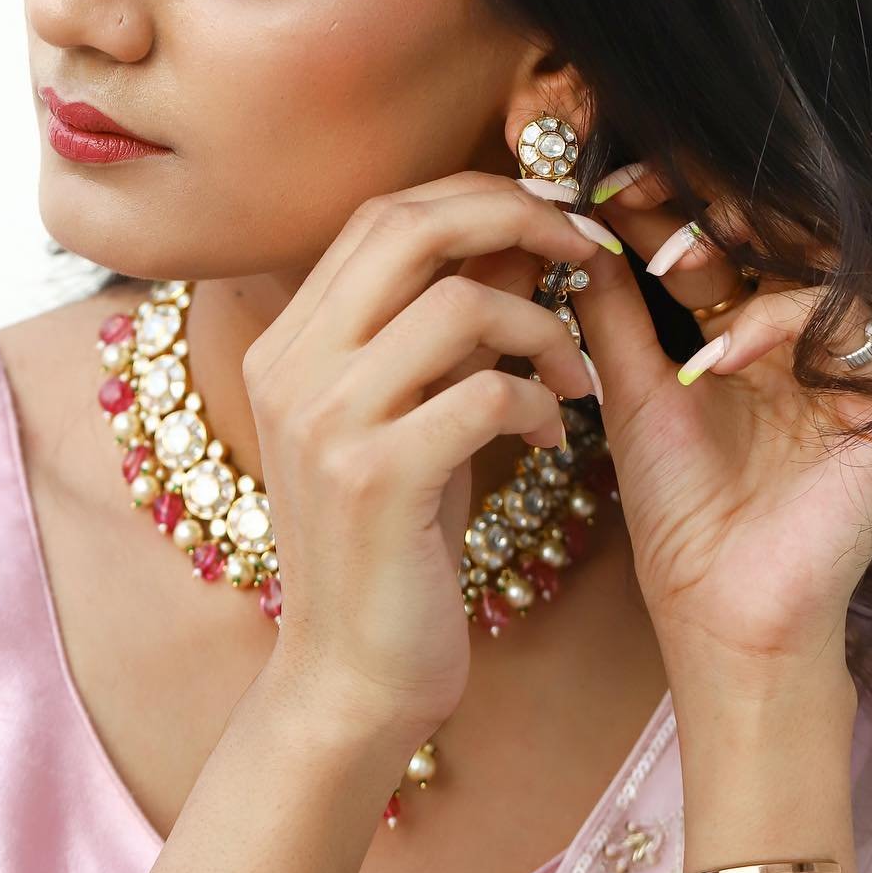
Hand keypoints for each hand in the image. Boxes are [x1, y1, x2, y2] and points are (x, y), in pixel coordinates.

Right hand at [242, 171, 614, 747]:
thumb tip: (524, 233)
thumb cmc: (394, 542)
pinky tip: (554, 435)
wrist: (352, 676)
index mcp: (288, 342)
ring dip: (544, 327)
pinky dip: (541, 401)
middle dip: (515, 217)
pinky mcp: (374, 477)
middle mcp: (290, 367)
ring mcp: (324, 420)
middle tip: (583, 250)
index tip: (550, 219)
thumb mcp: (412, 415)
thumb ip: (448, 327)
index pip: (381, 215)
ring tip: (573, 374)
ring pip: (459, 303)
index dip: (475, 196)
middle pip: (408, 228)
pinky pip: (486, 391)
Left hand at [578, 164, 871, 696]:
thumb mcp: (629, 387)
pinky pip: (854, 329)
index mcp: (746, 328)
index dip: (665, 203)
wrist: (718, 603)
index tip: (603, 181)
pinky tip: (716, 356)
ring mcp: (854, 365)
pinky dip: (780, 328)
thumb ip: (612, 305)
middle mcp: (806, 338)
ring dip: (745, 249)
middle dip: (707, 202)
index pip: (716, 239)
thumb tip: (576, 224)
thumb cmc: (677, 507)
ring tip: (677, 262)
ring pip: (822, 260)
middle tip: (643, 187)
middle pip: (775, 232)